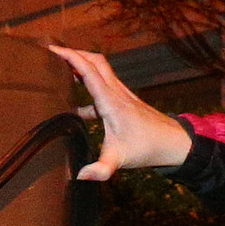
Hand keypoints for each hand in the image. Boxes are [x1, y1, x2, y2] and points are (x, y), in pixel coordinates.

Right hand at [49, 45, 194, 181]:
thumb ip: (100, 169)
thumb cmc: (146, 147)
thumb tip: (81, 175)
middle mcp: (116, 92)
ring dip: (83, 65)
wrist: (172, 143)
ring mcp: (121, 95)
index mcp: (110, 101)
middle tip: (53, 52)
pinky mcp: (124, 102)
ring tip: (61, 68)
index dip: (70, 57)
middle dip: (75, 53)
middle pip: (95, 61)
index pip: (88, 71)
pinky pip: (104, 86)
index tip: (52, 50)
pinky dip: (90, 88)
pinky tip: (78, 106)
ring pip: (100, 70)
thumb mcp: (119, 160)